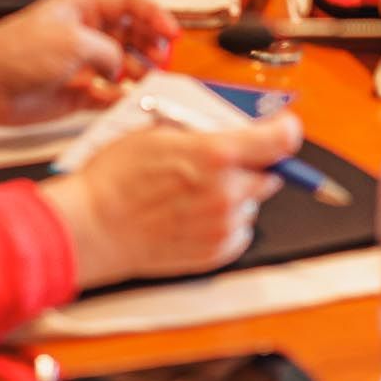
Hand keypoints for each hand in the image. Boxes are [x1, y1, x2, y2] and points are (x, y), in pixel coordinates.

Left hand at [0, 0, 179, 132]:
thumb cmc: (12, 52)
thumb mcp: (72, 42)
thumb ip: (108, 50)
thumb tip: (124, 63)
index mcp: (82, 7)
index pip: (128, 2)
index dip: (154, 14)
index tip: (171, 32)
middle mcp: (85, 33)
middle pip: (131, 32)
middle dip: (151, 44)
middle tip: (164, 58)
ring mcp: (82, 62)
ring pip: (123, 64)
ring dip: (139, 72)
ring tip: (150, 81)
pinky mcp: (76, 91)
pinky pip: (108, 93)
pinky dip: (120, 97)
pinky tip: (127, 99)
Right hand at [43, 113, 304, 288]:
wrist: (95, 226)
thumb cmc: (117, 176)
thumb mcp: (158, 130)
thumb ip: (204, 130)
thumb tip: (232, 128)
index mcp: (216, 154)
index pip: (281, 139)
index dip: (285, 130)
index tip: (282, 127)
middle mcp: (228, 192)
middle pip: (271, 173)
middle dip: (253, 163)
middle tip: (222, 160)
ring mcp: (223, 226)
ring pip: (253, 203)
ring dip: (237, 193)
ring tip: (196, 190)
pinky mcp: (216, 253)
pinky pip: (239, 230)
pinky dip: (227, 220)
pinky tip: (194, 212)